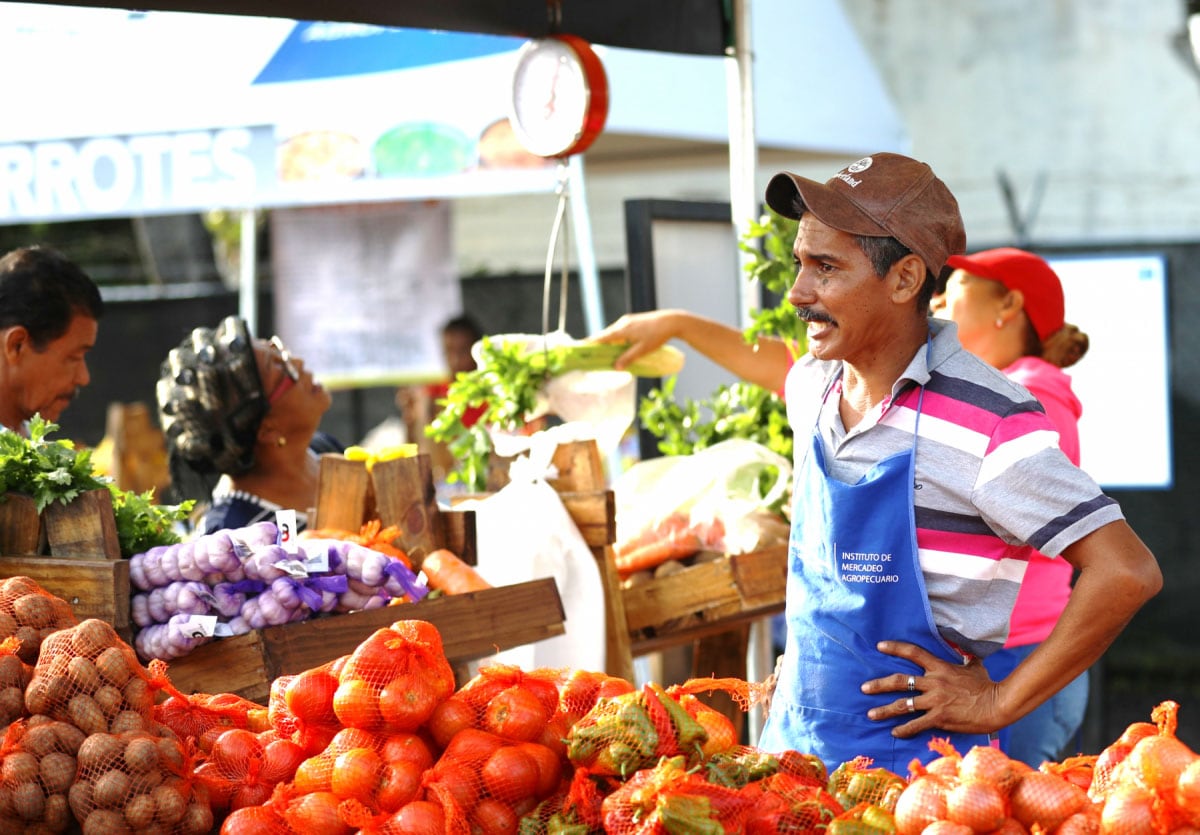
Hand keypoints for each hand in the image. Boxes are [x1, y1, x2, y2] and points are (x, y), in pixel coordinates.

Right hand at [588, 310, 681, 369]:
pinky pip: (621, 331)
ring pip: (614, 333)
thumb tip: (615, 367)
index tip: (580, 348)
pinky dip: (617, 338)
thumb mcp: (643, 350)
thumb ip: (628, 358)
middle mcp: (622, 323)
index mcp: (622, 330)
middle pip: (606, 335)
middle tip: (592, 355)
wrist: (672, 321)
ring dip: (610, 342)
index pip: (601, 337)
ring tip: (606, 353)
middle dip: (599, 345)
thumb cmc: (658, 336)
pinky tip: (621, 346)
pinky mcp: (634, 321)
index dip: (590, 343)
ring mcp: (628, 321)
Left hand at [860, 640, 1003, 737]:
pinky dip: (904, 729)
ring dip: (885, 710)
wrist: (997, 705)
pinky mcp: (940, 718)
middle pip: (899, 681)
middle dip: (878, 685)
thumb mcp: (974, 666)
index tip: (879, 646)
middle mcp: (933, 682)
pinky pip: (916, 724)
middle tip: (864, 688)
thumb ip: (966, 656)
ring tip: (871, 714)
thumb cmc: (986, 685)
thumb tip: (967, 646)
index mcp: (940, 667)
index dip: (895, 648)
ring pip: (903, 704)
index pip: (913, 653)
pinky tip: (894, 732)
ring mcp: (935, 701)